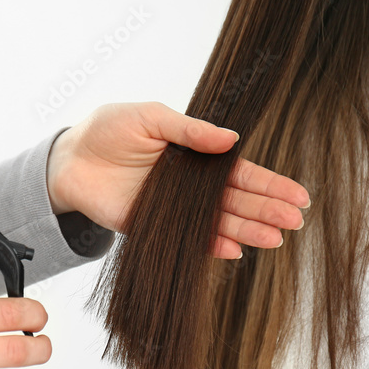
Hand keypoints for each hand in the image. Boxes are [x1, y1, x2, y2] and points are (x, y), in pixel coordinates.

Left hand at [46, 102, 310, 258]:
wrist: (69, 159)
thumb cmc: (108, 129)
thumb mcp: (151, 118)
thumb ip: (190, 131)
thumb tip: (232, 140)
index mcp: (195, 155)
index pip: (240, 172)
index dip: (270, 183)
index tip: (299, 195)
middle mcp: (190, 185)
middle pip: (237, 200)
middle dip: (268, 210)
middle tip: (296, 221)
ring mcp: (176, 210)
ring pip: (220, 222)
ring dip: (248, 230)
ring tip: (275, 239)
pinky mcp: (156, 229)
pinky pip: (190, 240)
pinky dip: (212, 246)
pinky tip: (236, 250)